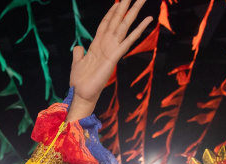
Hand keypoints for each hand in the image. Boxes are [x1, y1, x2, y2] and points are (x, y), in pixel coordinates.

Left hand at [67, 0, 152, 120]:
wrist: (81, 94)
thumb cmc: (80, 81)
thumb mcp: (77, 62)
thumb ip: (79, 53)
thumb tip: (79, 47)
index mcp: (97, 44)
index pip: (105, 24)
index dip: (111, 13)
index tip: (117, 2)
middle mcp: (107, 44)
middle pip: (117, 21)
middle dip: (125, 7)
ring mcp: (112, 48)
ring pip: (125, 26)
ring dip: (133, 12)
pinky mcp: (115, 56)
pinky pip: (128, 40)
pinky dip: (138, 29)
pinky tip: (148, 19)